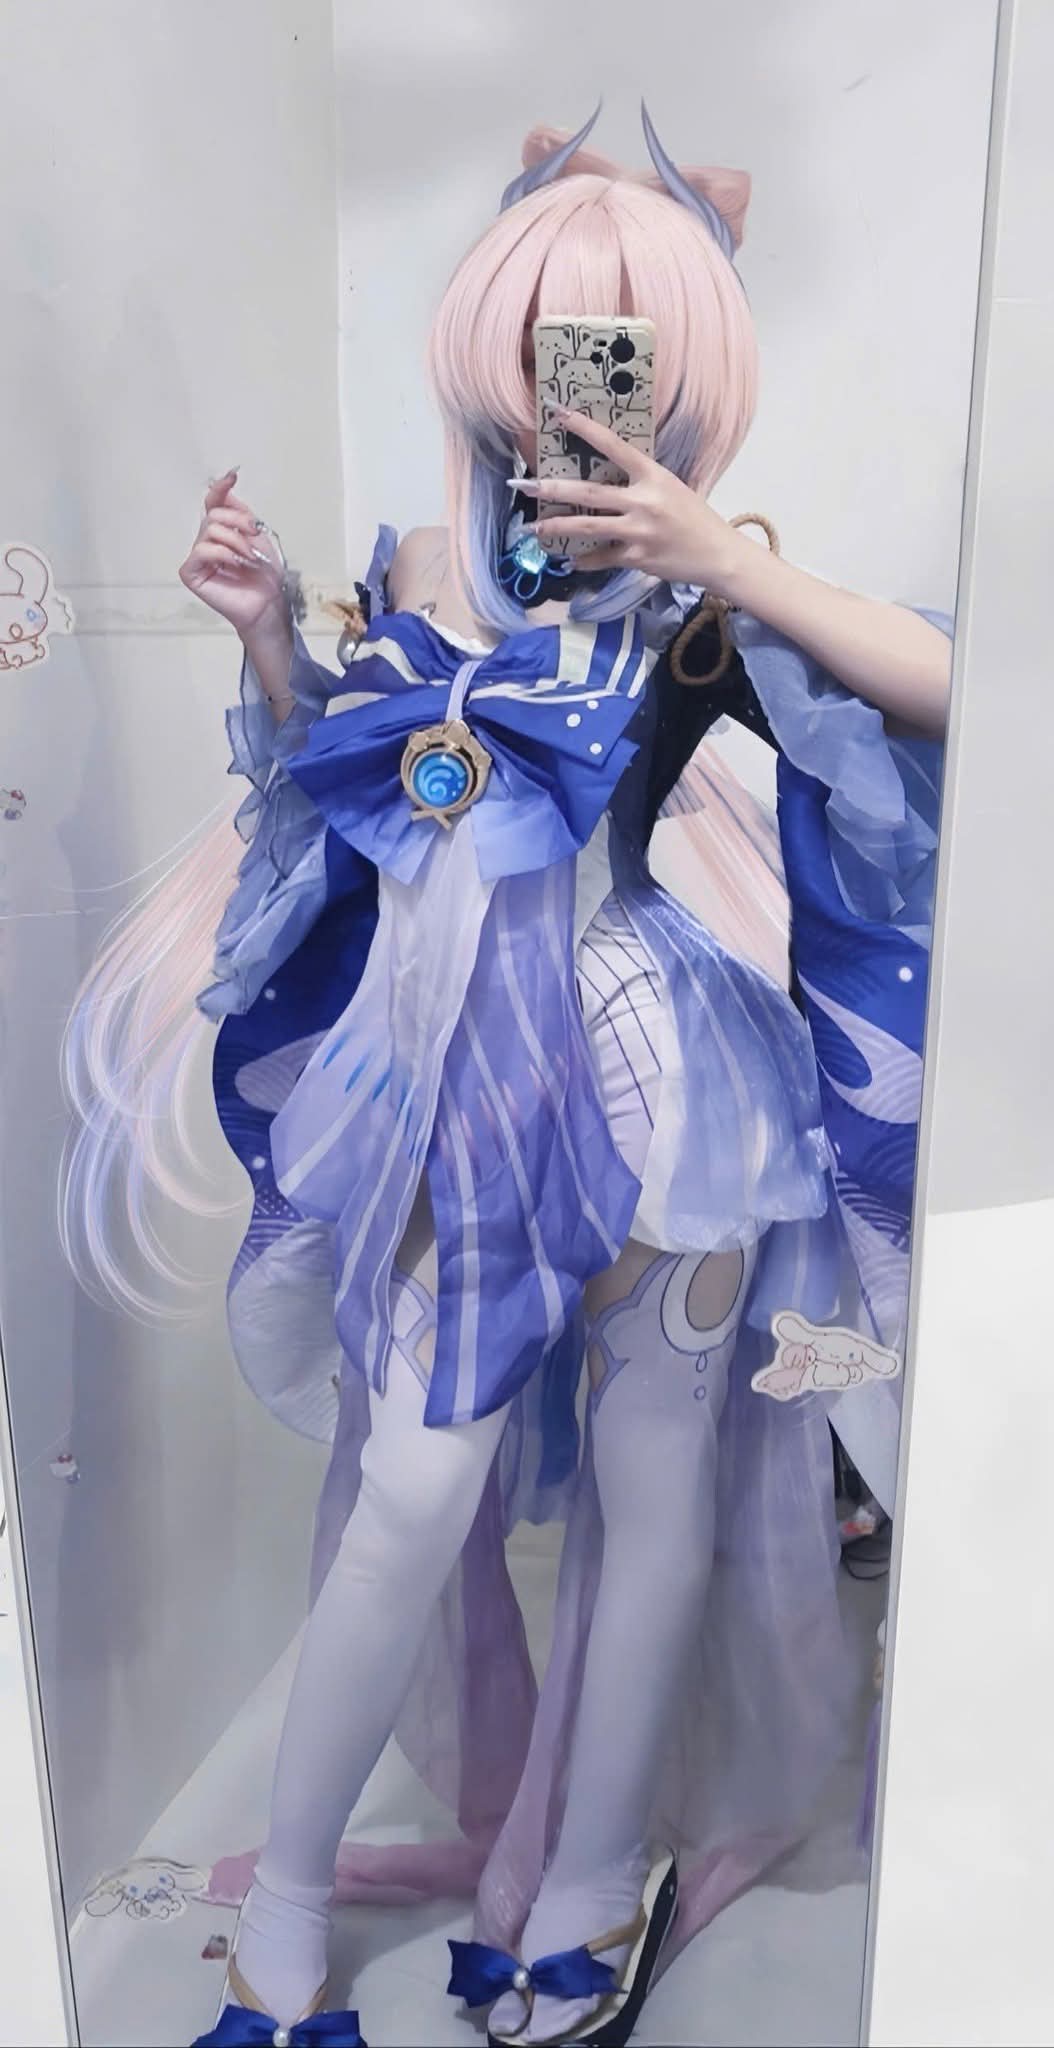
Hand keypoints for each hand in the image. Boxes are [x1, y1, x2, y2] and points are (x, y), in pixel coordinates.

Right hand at [179, 471, 287, 637]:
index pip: (214, 503)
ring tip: (249, 559)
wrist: (268, 603)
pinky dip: (221, 553)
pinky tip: (234, 564)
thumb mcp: (257, 536)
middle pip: (214, 515)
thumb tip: (225, 489)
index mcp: (222, 531)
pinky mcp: (191, 573)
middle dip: (239, 523)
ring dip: (236, 542)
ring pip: (210, 530)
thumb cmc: (265, 576)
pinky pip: (201, 550)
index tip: (232, 476)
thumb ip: (240, 513)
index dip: (220, 488)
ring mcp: (197, 558)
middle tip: (254, 539)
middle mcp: (206, 541)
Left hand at [519, 410, 742, 592]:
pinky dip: (585, 560)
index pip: (614, 446)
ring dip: (558, 527)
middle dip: (554, 490)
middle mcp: (644, 502)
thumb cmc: (693, 517)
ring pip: (589, 527)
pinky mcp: (636, 558)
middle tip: (525, 486)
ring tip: (534, 528)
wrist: (717, 554)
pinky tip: (571, 560)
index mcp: (653, 476)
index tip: (559, 415)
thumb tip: (607, 473)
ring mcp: (638, 532)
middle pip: (590, 493)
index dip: (585, 428)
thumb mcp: (670, 487)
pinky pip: (602, 557)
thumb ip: (640, 481)